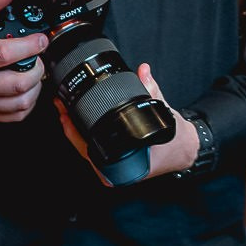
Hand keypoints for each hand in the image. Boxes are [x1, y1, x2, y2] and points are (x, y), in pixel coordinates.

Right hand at [0, 0, 48, 120]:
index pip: (5, 55)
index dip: (30, 46)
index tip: (40, 39)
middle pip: (18, 83)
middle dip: (38, 68)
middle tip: (38, 57)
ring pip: (21, 102)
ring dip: (36, 86)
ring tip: (33, 71)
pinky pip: (15, 116)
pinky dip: (27, 103)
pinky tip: (25, 89)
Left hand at [55, 63, 197, 185]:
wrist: (184, 151)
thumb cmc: (174, 140)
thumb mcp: (163, 114)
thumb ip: (152, 91)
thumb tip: (143, 72)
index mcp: (128, 168)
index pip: (91, 151)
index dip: (75, 132)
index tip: (67, 114)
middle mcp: (118, 173)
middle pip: (83, 150)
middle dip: (70, 126)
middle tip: (61, 106)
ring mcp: (114, 170)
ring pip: (85, 151)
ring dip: (73, 130)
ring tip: (64, 110)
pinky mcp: (113, 163)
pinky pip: (92, 150)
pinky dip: (83, 135)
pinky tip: (75, 121)